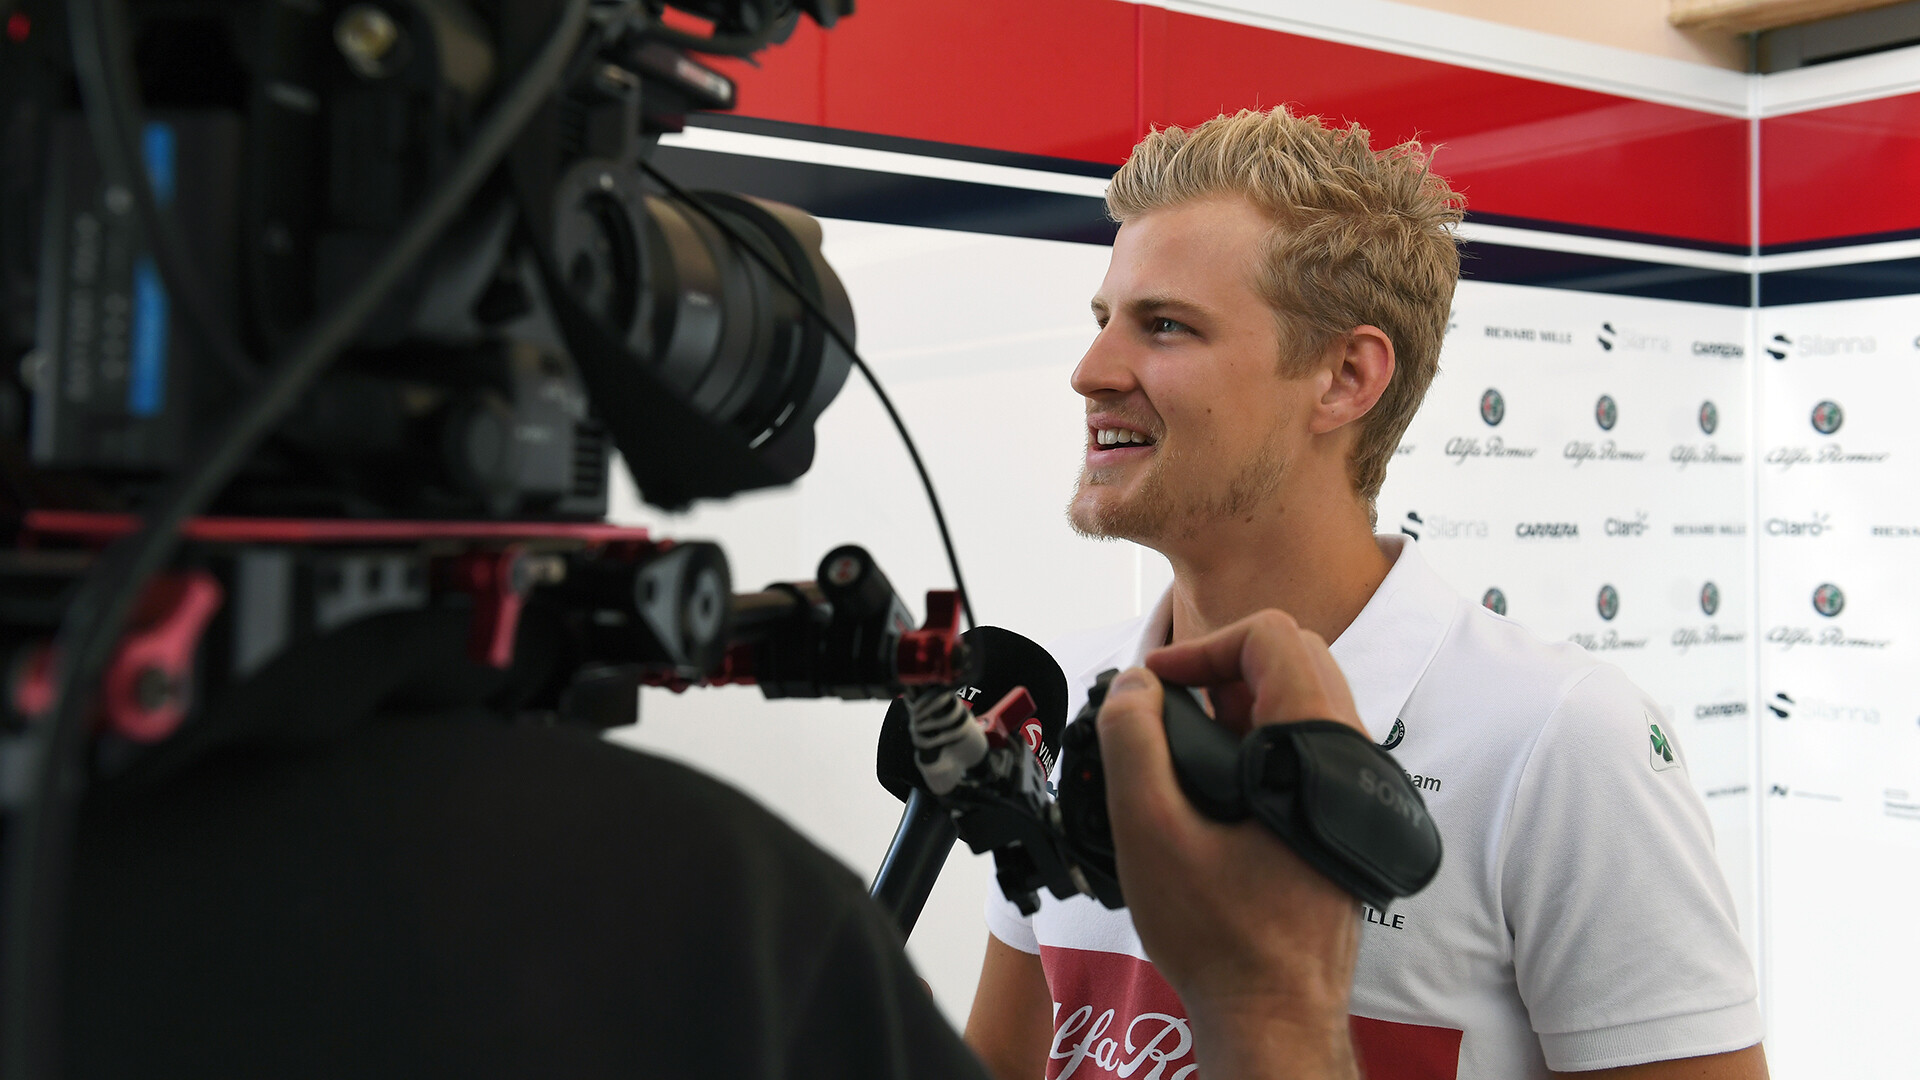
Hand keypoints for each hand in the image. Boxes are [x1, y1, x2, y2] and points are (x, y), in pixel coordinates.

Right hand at [1095, 610, 1364, 1079]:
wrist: (1273, 1014)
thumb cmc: (1222, 938)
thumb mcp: (1149, 831)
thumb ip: (1133, 741)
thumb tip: (1136, 686)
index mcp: (1314, 747)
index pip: (1272, 636)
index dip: (1202, 646)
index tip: (1157, 686)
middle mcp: (1349, 758)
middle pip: (1291, 657)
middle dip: (1221, 668)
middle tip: (1169, 710)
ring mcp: (1352, 787)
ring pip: (1299, 700)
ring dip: (1237, 705)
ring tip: (1183, 746)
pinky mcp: (1340, 815)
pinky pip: (1303, 744)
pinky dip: (1255, 740)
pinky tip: (1214, 784)